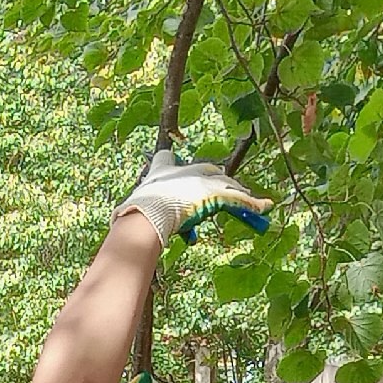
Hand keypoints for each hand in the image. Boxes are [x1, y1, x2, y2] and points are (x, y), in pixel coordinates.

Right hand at [118, 148, 271, 245]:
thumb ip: (126, 214)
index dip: (174, 167)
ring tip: (251, 202)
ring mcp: (201, 181)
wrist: (145, 215)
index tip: (180, 171)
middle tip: (222, 188)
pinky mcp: (216, 194)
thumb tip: (115, 220)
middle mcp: (184, 171)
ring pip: (227, 185)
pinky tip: (266, 208)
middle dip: (217, 180)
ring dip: (239, 195)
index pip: (169, 162)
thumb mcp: (128, 210)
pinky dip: (253, 205)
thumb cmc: (133, 215)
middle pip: (207, 171)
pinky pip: (239, 200)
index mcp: (161, 170)